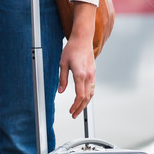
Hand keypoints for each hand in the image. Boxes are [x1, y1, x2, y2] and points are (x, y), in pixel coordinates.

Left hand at [57, 2, 96, 117]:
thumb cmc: (72, 49)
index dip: (75, 105)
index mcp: (80, 74)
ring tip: (79, 108)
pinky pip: (92, 86)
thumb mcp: (62, 63)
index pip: (80, 95)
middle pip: (87, 97)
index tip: (71, 111)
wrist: (82, 38)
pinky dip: (88, 94)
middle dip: (81, 108)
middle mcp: (88, 75)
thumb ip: (62, 79)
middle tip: (74, 114)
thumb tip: (60, 91)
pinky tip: (83, 97)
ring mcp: (92, 73)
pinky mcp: (93, 71)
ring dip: (85, 103)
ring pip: (91, 93)